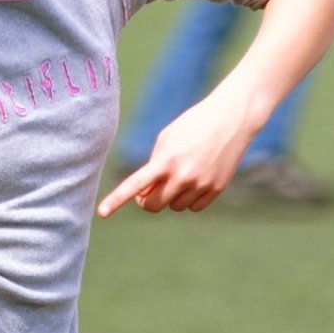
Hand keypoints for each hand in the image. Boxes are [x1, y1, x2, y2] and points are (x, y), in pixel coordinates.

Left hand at [97, 90, 251, 217]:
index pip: (136, 185)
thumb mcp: (167, 138)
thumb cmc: (194, 124)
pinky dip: (190, 199)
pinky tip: (195, 181)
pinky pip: (194, 207)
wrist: (232, 119)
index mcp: (166, 160)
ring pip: (175, 206)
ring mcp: (201, 185)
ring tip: (179, 175)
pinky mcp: (217, 189)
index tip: (101, 213)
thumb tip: (146, 196)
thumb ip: (154, 166)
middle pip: (154, 206)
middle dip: (147, 201)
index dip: (117, 200)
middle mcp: (183, 176)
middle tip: (148, 193)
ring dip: (171, 197)